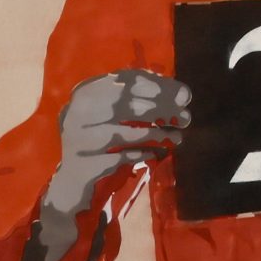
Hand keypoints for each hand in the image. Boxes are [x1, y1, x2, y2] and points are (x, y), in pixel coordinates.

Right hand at [43, 69, 191, 218]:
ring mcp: (82, 138)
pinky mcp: (89, 163)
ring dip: (160, 135)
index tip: (185, 96)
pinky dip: (145, 153)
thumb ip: (141, 97)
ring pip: (130, 132)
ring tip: (177, 137)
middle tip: (186, 118)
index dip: (161, 87)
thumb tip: (182, 94)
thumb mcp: (113, 112)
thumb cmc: (101, 138)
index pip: (128, 80)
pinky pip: (126, 156)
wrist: (74, 180)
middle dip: (164, 110)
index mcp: (86, 92)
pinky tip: (156, 153)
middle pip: (131, 105)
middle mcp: (79, 111)